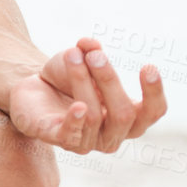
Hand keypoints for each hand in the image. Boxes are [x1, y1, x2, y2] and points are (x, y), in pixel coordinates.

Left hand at [6, 36, 165, 153]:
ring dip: (82, 81)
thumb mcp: (79, 59)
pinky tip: (78, 106)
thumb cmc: (66, 78)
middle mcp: (112, 135)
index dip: (154, 94)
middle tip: (95, 55)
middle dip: (110, 81)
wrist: (32, 93)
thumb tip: (90, 44)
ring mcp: (87, 142)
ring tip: (71, 55)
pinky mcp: (60, 140)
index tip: (148, 67)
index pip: (152, 113)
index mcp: (128, 117)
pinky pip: (71, 135)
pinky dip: (76, 120)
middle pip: (123, 114)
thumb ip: (88, 50)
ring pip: (93, 116)